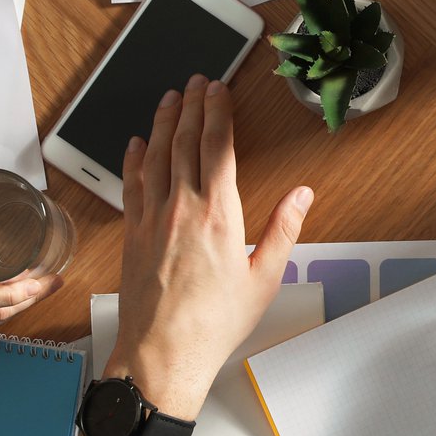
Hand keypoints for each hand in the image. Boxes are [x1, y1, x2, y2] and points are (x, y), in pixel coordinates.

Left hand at [109, 75, 312, 416]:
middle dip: (191, 106)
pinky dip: (134, 159)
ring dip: (162, 122)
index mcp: (219, 215)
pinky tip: (135, 144)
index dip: (218, 112)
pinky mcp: (132, 234)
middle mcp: (182, 208)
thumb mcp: (264, 279)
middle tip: (196, 81)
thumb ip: (284, 231)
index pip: (218, 147)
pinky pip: (132, 184)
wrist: (163, 354)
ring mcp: (152, 219)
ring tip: (169, 98)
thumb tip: (303, 196)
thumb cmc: (214, 324)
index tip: (219, 89)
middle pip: (184, 142)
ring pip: (156, 156)